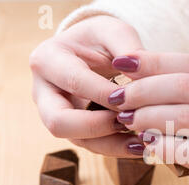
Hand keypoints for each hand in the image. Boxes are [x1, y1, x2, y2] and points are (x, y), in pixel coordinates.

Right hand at [30, 15, 144, 155]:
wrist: (91, 52)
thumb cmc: (101, 40)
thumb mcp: (114, 31)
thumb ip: (127, 47)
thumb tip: (140, 73)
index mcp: (48, 60)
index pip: (74, 81)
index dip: (104, 94)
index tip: (133, 98)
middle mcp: (44, 93)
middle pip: (58, 122)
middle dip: (97, 126)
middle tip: (130, 120)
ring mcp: (56, 116)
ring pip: (77, 140)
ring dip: (111, 144)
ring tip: (143, 141)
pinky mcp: (74, 131)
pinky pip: (93, 146)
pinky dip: (117, 149)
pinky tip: (141, 145)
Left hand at [108, 51, 188, 184]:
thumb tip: (166, 89)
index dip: (155, 61)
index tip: (124, 61)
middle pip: (185, 86)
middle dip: (145, 88)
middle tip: (118, 96)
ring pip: (188, 116)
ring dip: (151, 116)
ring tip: (128, 120)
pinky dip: (168, 147)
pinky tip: (148, 146)